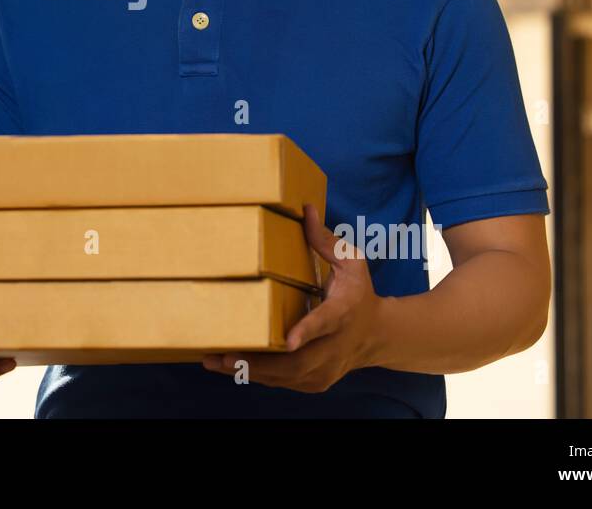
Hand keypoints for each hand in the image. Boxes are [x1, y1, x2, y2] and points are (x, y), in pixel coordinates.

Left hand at [200, 202, 384, 392]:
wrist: (379, 336)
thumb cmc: (359, 292)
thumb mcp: (352, 262)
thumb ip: (325, 240)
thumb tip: (306, 209)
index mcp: (343, 311)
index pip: (325, 322)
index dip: (307, 331)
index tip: (289, 341)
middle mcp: (335, 346)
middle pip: (297, 362)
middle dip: (259, 361)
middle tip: (222, 354)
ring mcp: (326, 368)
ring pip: (286, 377)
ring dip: (249, 371)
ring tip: (213, 361)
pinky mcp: (316, 381)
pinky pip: (283, 382)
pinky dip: (256, 375)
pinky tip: (228, 366)